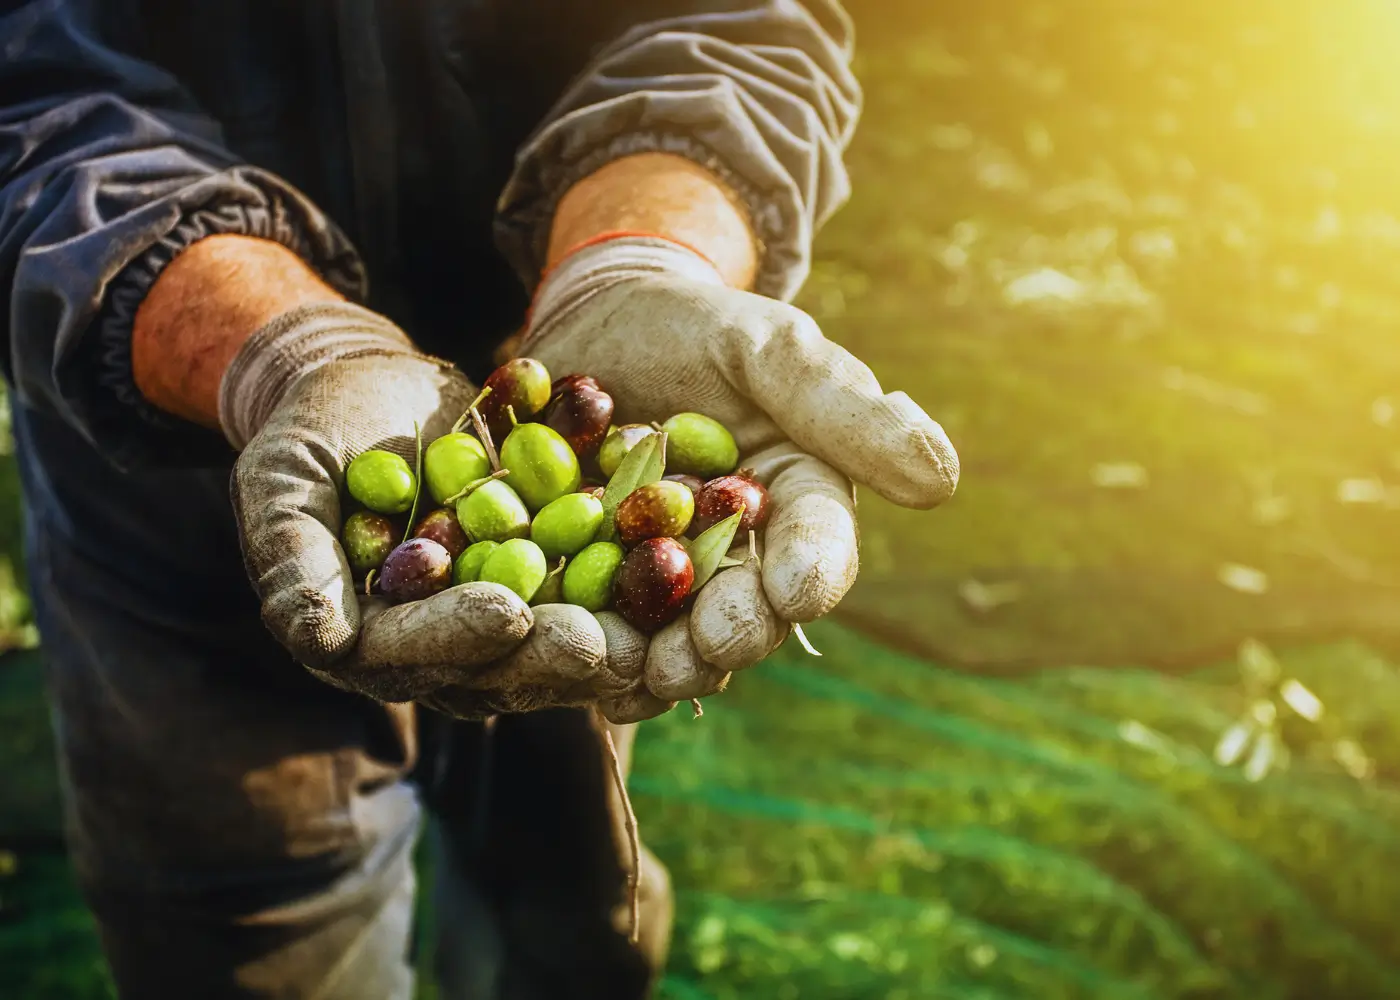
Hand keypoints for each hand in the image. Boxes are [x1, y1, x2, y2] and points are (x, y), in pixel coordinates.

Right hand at [228, 302, 649, 716]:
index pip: (410, 652)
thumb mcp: (284, 479)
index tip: (505, 615)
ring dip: (609, 639)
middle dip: (550, 655)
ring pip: (556, 642)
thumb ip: (292, 556)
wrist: (375, 388)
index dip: (457, 637)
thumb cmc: (314, 431)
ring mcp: (498, 615)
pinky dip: (636, 587)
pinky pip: (595, 591)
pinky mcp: (548, 582)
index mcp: (366, 637)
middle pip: (497, 665)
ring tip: (657, 630)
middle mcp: (438, 643)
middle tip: (603, 644)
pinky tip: (681, 574)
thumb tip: (316, 637)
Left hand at [524, 237, 957, 708]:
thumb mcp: (768, 347)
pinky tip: (569, 659)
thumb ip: (841, 408)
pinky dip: (586, 645)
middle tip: (708, 650)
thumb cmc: (696, 325)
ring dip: (658, 661)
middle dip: (731, 635)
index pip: (818, 546)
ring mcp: (663, 575)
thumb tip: (941, 480)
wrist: (598, 321)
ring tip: (633, 673)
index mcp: (797, 501)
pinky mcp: (594, 580)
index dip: (811, 572)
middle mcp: (739, 554)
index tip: (795, 593)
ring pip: (672, 636)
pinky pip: (596, 624)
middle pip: (747, 610)